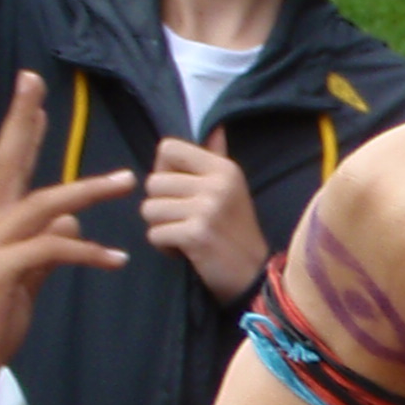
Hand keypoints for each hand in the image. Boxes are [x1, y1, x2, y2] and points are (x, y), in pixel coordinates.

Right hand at [0, 70, 131, 400]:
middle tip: (36, 83)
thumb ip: (46, 251)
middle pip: (5, 163)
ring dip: (87, 190)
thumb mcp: (23, 281)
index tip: (35, 96)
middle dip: (22, 123)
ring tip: (127, 180)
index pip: (5, 167)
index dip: (20, 130)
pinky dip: (87, 251)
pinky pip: (51, 250)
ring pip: (40, 204)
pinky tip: (117, 258)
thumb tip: (73, 224)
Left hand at [141, 128, 268, 302]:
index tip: (181, 191)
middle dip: (161, 206)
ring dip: (161, 227)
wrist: (255, 275)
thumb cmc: (236, 232)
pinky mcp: (197, 234)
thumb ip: (216, 158)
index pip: (167, 148)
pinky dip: (165, 247)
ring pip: (149, 209)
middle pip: (153, 182)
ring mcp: (208, 209)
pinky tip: (186, 251)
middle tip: (186, 220)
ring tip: (185, 235)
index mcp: (223, 168)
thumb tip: (216, 129)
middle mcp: (217, 184)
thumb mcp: (232, 189)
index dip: (164, 170)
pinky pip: (155, 234)